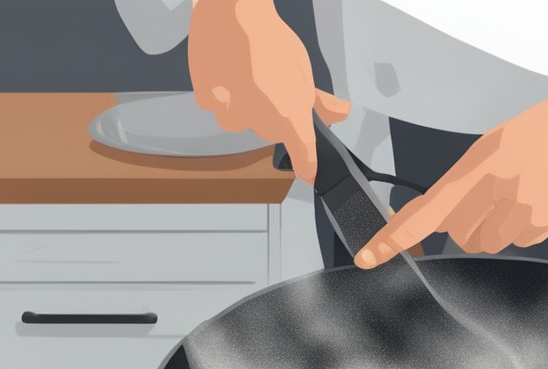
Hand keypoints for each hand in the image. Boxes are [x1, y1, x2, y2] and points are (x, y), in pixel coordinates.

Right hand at [189, 0, 349, 182]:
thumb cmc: (269, 39)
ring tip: (245, 75)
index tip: (308, 173)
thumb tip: (339, 113)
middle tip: (270, 85)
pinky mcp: (208, 102)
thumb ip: (319, 101)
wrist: (233, 12)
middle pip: (268, 130)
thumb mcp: (303, 70)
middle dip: (270, 112)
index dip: (307, 166)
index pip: (303, 156)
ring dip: (241, 104)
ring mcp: (232, 114)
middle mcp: (261, 122)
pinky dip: (220, 93)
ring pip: (238, 120)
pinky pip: (216, 106)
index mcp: (290, 116)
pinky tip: (226, 72)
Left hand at [354, 11, 547, 267]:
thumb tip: (445, 221)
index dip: (393, 237)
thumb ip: (466, 182)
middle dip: (468, 225)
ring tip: (521, 194)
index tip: (369, 256)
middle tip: (492, 197)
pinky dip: (525, 227)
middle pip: (461, 237)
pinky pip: (521, 241)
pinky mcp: (546, 224)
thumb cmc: (543, 128)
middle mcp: (495, 192)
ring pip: (490, 243)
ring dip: (497, 227)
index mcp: (476, 167)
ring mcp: (522, 211)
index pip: (424, 212)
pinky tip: (540, 198)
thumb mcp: (494, 145)